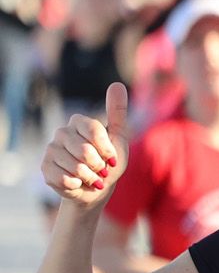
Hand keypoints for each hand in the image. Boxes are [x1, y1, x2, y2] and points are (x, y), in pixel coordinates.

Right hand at [42, 83, 128, 209]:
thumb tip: (117, 84)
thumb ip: (117, 112)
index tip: (112, 158)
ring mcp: (51, 149)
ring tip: (90, 176)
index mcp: (78, 122)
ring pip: (76, 166)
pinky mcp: (45, 167)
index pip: (94, 130)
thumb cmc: (109, 163)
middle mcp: (62, 133)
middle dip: (99, 166)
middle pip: (86, 150)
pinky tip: (77, 183)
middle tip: (100, 169)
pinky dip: (78, 184)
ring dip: (90, 177)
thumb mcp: (119, 138)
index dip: (106, 149)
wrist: (96, 189)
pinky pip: (65, 178)